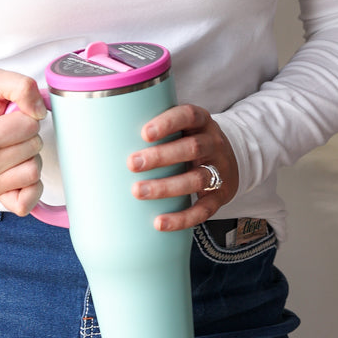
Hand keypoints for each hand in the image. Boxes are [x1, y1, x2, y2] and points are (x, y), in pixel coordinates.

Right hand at [0, 70, 46, 216]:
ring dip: (31, 155)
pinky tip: (20, 168)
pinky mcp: (0, 199)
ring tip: (13, 145)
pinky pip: (29, 201)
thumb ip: (21, 86)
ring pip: (35, 172)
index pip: (28, 124)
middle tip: (11, 129)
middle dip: (30, 134)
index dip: (27, 113)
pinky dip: (33, 185)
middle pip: (34, 148)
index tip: (9, 113)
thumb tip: (39, 110)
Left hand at [127, 103, 238, 231]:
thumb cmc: (190, 140)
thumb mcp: (183, 127)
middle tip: (132, 164)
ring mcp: (219, 169)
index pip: (188, 115)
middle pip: (192, 148)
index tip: (144, 133)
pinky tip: (159, 222)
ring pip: (196, 178)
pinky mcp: (220, 196)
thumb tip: (106, 135)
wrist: (231, 160)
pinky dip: (182, 218)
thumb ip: (156, 128)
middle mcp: (213, 143)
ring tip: (138, 191)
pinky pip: (204, 209)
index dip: (168, 123)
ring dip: (166, 187)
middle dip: (161, 156)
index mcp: (201, 121)